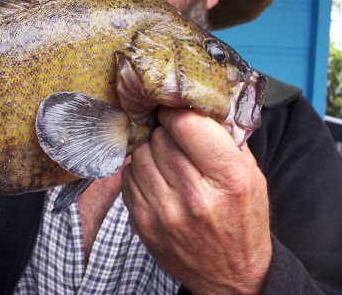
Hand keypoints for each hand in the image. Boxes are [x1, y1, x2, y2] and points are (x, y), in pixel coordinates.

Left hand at [122, 107, 271, 293]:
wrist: (230, 275)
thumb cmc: (242, 219)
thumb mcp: (251, 175)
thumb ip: (225, 137)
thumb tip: (194, 102)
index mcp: (230, 179)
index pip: (187, 124)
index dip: (176, 112)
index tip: (174, 111)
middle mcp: (195, 197)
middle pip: (160, 138)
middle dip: (165, 132)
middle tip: (175, 140)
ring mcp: (164, 212)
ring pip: (139, 154)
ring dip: (150, 151)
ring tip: (167, 161)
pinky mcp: (142, 223)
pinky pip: (128, 177)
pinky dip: (139, 172)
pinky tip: (157, 180)